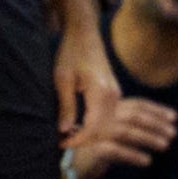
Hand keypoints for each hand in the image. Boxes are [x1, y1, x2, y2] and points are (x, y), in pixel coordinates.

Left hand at [52, 25, 118, 151]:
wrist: (84, 34)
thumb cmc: (71, 53)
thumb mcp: (63, 79)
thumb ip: (66, 106)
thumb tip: (65, 130)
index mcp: (101, 92)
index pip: (93, 127)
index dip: (78, 139)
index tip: (62, 144)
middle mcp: (113, 95)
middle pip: (103, 129)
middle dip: (84, 140)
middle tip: (63, 143)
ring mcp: (115, 94)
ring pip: (107, 124)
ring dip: (90, 134)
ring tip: (69, 137)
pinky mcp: (113, 93)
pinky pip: (107, 116)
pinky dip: (95, 125)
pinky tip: (79, 126)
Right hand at [62, 93, 177, 178]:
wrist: (71, 169)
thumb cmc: (95, 151)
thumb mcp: (113, 136)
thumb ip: (129, 128)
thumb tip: (161, 127)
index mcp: (108, 110)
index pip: (136, 105)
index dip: (156, 109)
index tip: (174, 117)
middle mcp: (102, 118)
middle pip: (133, 116)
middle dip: (156, 123)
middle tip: (173, 133)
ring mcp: (96, 133)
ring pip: (127, 132)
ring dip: (148, 138)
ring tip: (165, 146)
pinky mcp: (92, 149)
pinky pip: (116, 151)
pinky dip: (132, 155)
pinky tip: (146, 161)